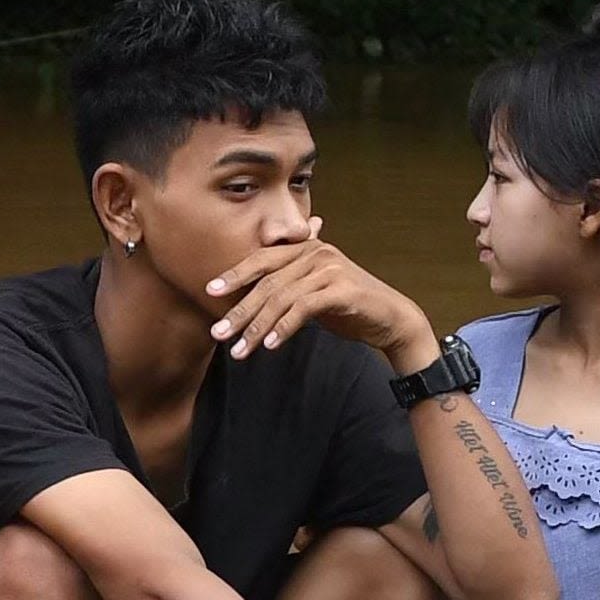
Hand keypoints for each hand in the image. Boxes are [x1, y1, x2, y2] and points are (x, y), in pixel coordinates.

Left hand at [205, 218, 434, 370]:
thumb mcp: (310, 291)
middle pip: (267, 282)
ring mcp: (330, 269)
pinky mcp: (342, 289)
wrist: (390, 318)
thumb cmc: (346, 305)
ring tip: (239, 350)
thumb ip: (285, 286)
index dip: (236, 274)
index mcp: (306, 249)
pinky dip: (284, 327)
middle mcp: (317, 253)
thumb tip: (250, 292)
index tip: (210, 291)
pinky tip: (270, 345)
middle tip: (217, 333)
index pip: (262, 259)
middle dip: (239, 311)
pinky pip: (303, 308)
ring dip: (257, 328)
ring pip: (281, 298)